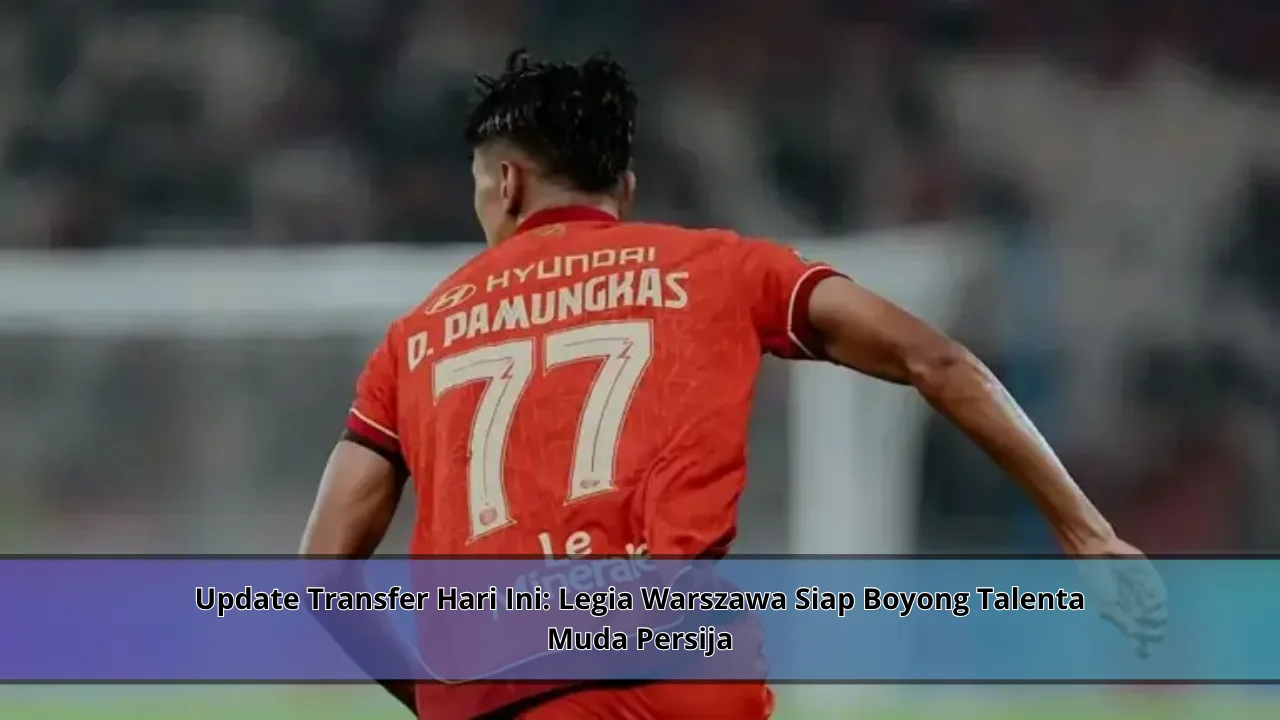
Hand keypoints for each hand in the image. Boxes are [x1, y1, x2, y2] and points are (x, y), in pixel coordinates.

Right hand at [1063, 534, 1167, 657]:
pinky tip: (1145, 605)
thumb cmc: (1097, 580)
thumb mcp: (1107, 606)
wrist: (1097, 554)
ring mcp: (1148, 597)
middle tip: (1140, 631)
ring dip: (1153, 621)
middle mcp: (1139, 610)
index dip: (1144, 649)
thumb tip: (1139, 641)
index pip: (1140, 641)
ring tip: (1139, 615)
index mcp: (1126, 619)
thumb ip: (1124, 623)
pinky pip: (1162, 600)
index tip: (1141, 649)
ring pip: (1162, 619)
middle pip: (1156, 632)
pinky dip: (1155, 606)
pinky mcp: (1154, 583)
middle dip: (1151, 635)